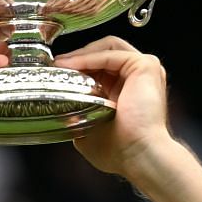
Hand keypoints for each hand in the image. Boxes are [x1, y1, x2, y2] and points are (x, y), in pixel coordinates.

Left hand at [54, 37, 175, 177]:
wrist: (138, 155)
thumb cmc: (120, 150)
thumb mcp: (91, 129)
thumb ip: (79, 116)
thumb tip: (63, 114)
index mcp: (128, 90)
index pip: (101, 65)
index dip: (78, 65)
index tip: (56, 71)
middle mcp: (138, 78)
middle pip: (104, 51)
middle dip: (78, 55)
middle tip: (56, 65)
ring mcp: (144, 70)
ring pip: (108, 47)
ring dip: (82, 53)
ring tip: (61, 64)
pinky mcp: (145, 66)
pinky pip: (111, 54)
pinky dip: (88, 58)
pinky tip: (72, 65)